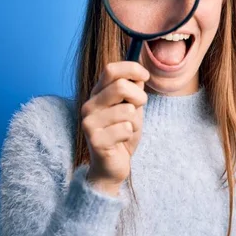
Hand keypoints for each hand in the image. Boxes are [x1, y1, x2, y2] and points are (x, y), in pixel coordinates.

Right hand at [80, 61, 149, 195]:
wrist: (111, 166)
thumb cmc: (122, 134)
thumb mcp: (131, 108)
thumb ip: (133, 91)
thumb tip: (139, 74)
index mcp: (97, 94)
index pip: (111, 70)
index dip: (131, 69)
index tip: (145, 76)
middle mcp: (89, 105)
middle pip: (121, 86)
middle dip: (139, 97)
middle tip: (139, 109)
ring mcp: (90, 122)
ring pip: (128, 110)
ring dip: (135, 121)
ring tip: (127, 130)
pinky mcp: (95, 139)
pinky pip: (126, 129)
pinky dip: (130, 135)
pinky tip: (121, 142)